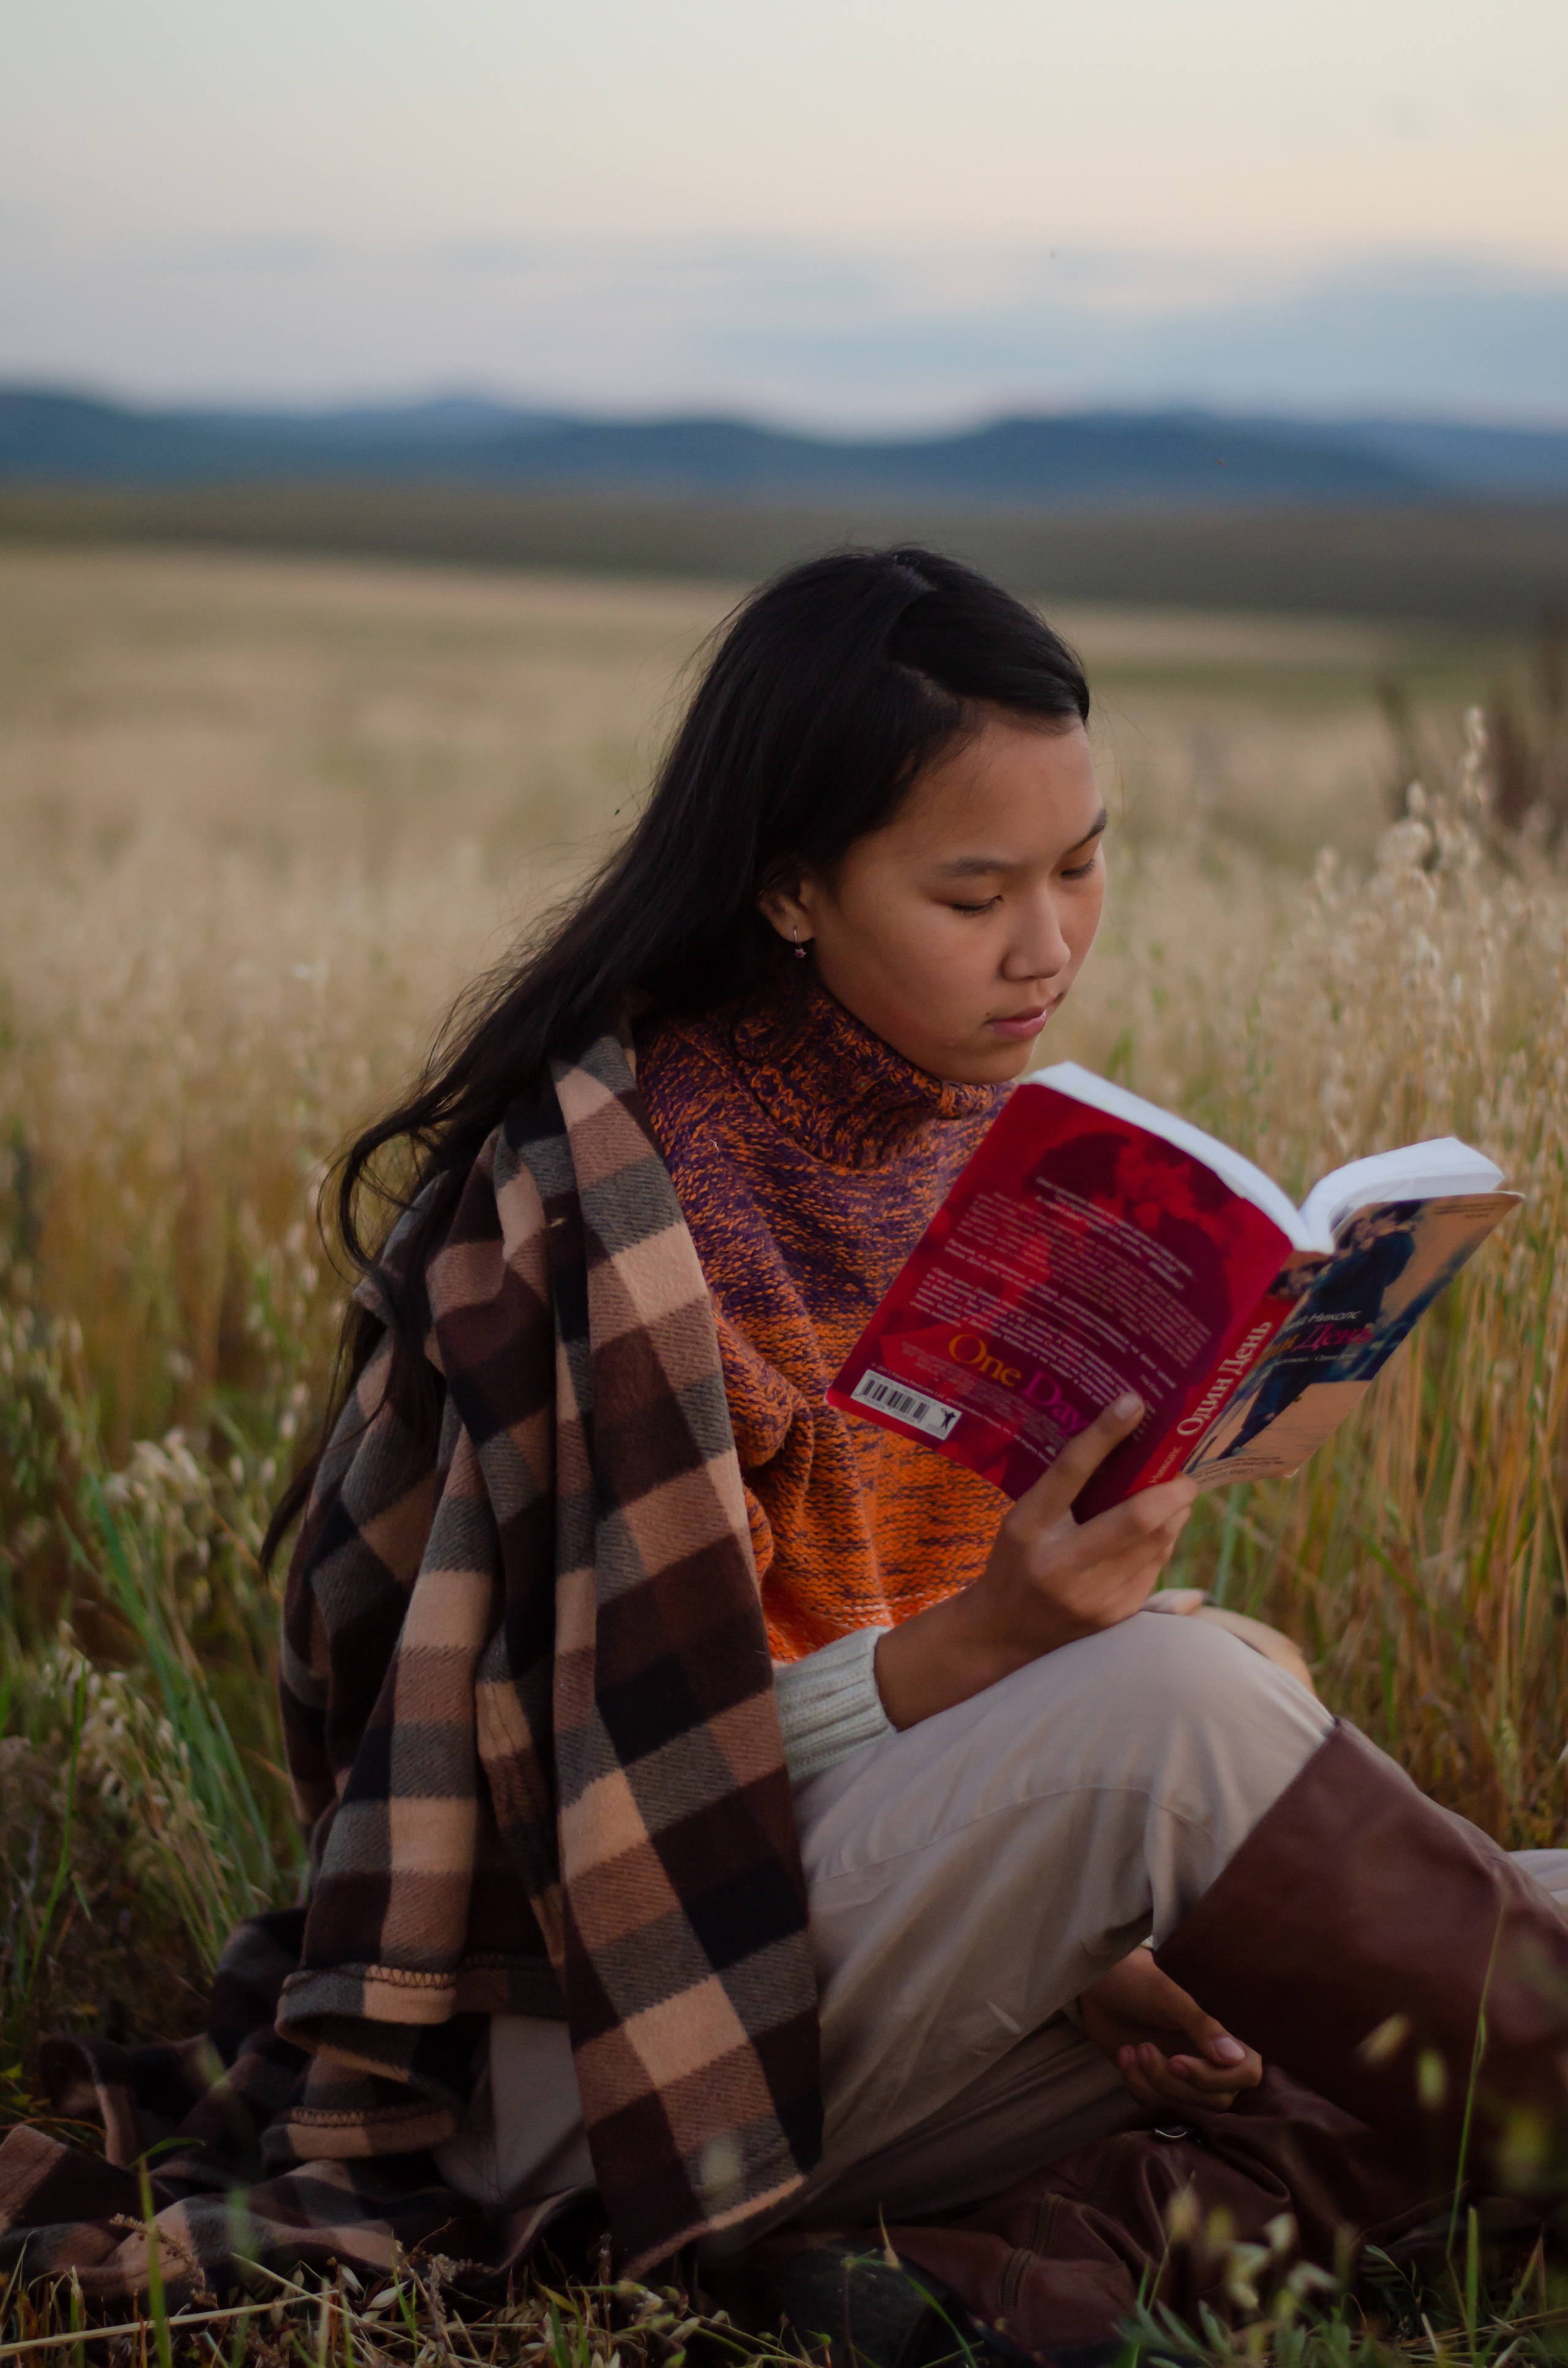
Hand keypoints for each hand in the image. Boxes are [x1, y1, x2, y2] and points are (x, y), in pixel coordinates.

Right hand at [873, 1393, 1195, 1727]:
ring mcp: (1092, 1596)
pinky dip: (1163, 1541)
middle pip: (1135, 1518)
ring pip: (1157, 1543)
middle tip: (1185, 1472)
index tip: (1133, 1403)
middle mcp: (1060, 1565)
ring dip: (1174, 1514)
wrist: (1006, 1631)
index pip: (1070, 1472)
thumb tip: (1126, 1445)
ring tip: (1175, 1494)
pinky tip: (1158, 1531)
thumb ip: (1065, 1491)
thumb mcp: (1022, 1519)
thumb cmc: (1017, 1559)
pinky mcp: (1116, 1615)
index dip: (1104, 1435)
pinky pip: (1155, 1567)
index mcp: (1027, 1529)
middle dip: (1172, 1490)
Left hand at [1078, 1946, 1261, 2111]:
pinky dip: (1137, 2085)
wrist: (1097, 1984)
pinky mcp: (1161, 2086)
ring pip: (1185, 2107)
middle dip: (1173, 2082)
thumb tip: (1235, 2058)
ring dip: (1152, 2085)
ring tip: (1131, 2051)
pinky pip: (1158, 2106)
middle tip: (1144, 2049)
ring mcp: (1187, 2075)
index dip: (1214, 2077)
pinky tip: (1124, 2055)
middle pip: (1214, 2099)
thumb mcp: (1167, 1995)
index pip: (1246, 2073)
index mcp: (1224, 2033)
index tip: (1176, 2062)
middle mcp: (1212, 2058)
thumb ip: (1202, 2025)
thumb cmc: (1136, 1980)